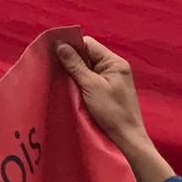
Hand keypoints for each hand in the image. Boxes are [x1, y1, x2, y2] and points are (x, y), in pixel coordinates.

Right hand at [55, 36, 173, 181]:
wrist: (126, 138)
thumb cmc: (112, 112)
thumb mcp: (91, 86)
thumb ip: (75, 64)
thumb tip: (60, 45)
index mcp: (115, 62)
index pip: (88, 44)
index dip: (71, 46)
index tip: (55, 53)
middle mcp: (114, 67)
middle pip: (87, 54)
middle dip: (71, 59)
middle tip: (55, 66)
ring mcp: (111, 79)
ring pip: (87, 67)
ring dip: (74, 71)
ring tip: (61, 76)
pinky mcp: (107, 89)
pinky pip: (90, 78)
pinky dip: (79, 80)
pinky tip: (70, 85)